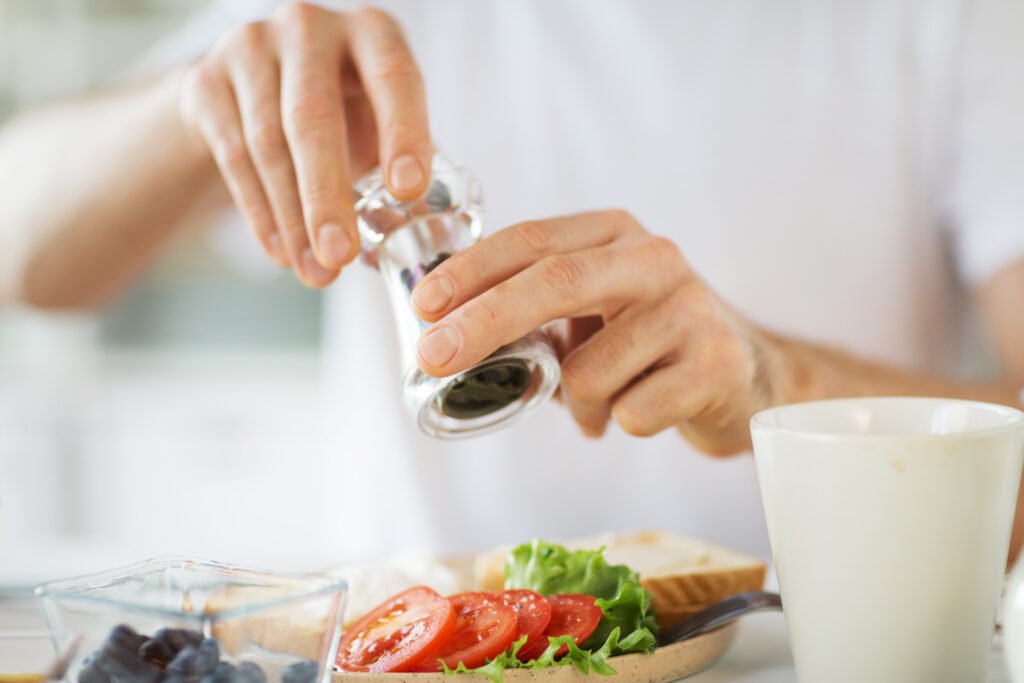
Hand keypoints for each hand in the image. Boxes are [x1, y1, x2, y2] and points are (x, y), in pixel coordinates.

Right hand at [179, 3, 430, 286]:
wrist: (254, 85)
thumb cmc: (343, 109)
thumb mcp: (381, 123)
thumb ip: (404, 171)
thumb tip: (425, 243)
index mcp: (372, 32)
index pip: (394, 78)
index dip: (403, 134)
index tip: (408, 191)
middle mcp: (309, 27)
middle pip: (313, 115)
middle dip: (328, 194)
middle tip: (341, 255)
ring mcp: (251, 47)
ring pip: (267, 143)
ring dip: (293, 218)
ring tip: (316, 272)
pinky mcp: (207, 80)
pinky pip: (233, 157)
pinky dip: (260, 213)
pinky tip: (282, 253)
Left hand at [409, 210, 777, 454]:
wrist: (748, 376)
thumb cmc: (650, 344)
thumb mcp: (594, 309)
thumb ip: (535, 310)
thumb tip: (444, 337)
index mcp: (616, 234)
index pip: (533, 238)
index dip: (472, 270)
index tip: (424, 305)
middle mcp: (655, 259)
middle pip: (556, 281)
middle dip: (484, 320)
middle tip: (435, 357)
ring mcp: (691, 309)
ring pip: (589, 372)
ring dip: (579, 405)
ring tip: (604, 405)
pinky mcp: (716, 363)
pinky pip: (632, 413)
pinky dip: (621, 425)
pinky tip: (649, 410)